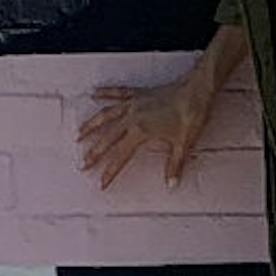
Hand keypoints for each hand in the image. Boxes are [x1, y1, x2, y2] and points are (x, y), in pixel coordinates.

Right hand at [78, 38, 239, 187]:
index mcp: (141, 131)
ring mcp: (133, 104)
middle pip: (107, 138)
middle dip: (94, 152)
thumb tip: (171, 184)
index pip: (120, 156)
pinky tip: (94, 93)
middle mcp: (132, 117)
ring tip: (78, 135)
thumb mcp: (183, 144)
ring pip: (105, 115)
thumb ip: (174, 165)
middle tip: (83, 164)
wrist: (196, 90)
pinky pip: (117, 93)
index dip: (110, 171)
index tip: (102, 183)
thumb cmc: (191, 115)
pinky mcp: (138, 93)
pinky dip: (105, 93)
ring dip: (91, 125)